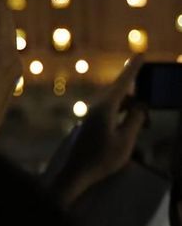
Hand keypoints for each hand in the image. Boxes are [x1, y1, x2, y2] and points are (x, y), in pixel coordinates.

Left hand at [50, 56, 146, 207]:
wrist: (76, 173)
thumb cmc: (101, 158)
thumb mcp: (126, 140)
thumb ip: (136, 119)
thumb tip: (141, 105)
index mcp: (106, 106)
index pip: (123, 81)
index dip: (134, 67)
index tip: (141, 52)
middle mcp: (97, 106)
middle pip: (122, 93)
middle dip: (138, 100)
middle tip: (148, 117)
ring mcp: (93, 114)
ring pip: (118, 104)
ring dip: (132, 111)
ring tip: (145, 126)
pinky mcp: (92, 122)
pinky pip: (112, 112)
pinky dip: (124, 116)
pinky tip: (131, 128)